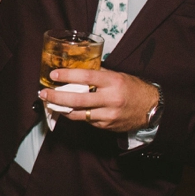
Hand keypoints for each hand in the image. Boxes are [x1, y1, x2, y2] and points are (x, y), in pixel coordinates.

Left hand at [41, 69, 157, 132]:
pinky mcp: (106, 125)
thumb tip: (77, 69)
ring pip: (79, 113)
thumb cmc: (132, 88)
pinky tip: (67, 110)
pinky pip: (86, 121)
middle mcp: (110, 98)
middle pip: (77, 99)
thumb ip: (98, 74)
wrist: (151, 108)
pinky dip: (75, 115)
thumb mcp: (118, 76)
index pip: (86, 77)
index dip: (68, 76)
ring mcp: (108, 114)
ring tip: (50, 103)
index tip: (54, 75)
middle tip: (43, 94)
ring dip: (61, 109)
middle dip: (56, 97)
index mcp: (113, 81)